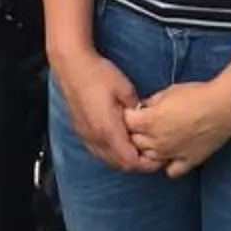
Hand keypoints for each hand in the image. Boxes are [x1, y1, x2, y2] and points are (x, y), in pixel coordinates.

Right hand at [51, 49, 154, 172]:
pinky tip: (120, 142)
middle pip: (120, 164)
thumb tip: (144, 119)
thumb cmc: (98, 74)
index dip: (147, 164)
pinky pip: (99, 151)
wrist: (71, 66)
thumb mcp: (125, 89)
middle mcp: (96, 139)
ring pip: (108, 159)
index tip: (159, 157)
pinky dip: (112, 153)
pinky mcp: (81, 131)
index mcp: (108, 130)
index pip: (130, 162)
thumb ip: (137, 108)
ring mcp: (86, 136)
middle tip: (152, 155)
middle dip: (137, 164)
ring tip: (138, 148)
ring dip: (124, 159)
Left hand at [123, 80, 230, 178]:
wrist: (223, 107)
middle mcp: (156, 141)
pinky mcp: (187, 161)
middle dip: (135, 132)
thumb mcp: (168, 91)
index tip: (134, 111)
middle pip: (134, 142)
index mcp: (149, 121)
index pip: (126, 122)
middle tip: (144, 123)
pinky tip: (171, 154)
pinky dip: (167, 164)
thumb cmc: (197, 95)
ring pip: (148, 158)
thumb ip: (152, 102)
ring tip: (156, 138)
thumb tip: (145, 107)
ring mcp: (171, 154)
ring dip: (148, 149)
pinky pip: (170, 171)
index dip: (128, 115)